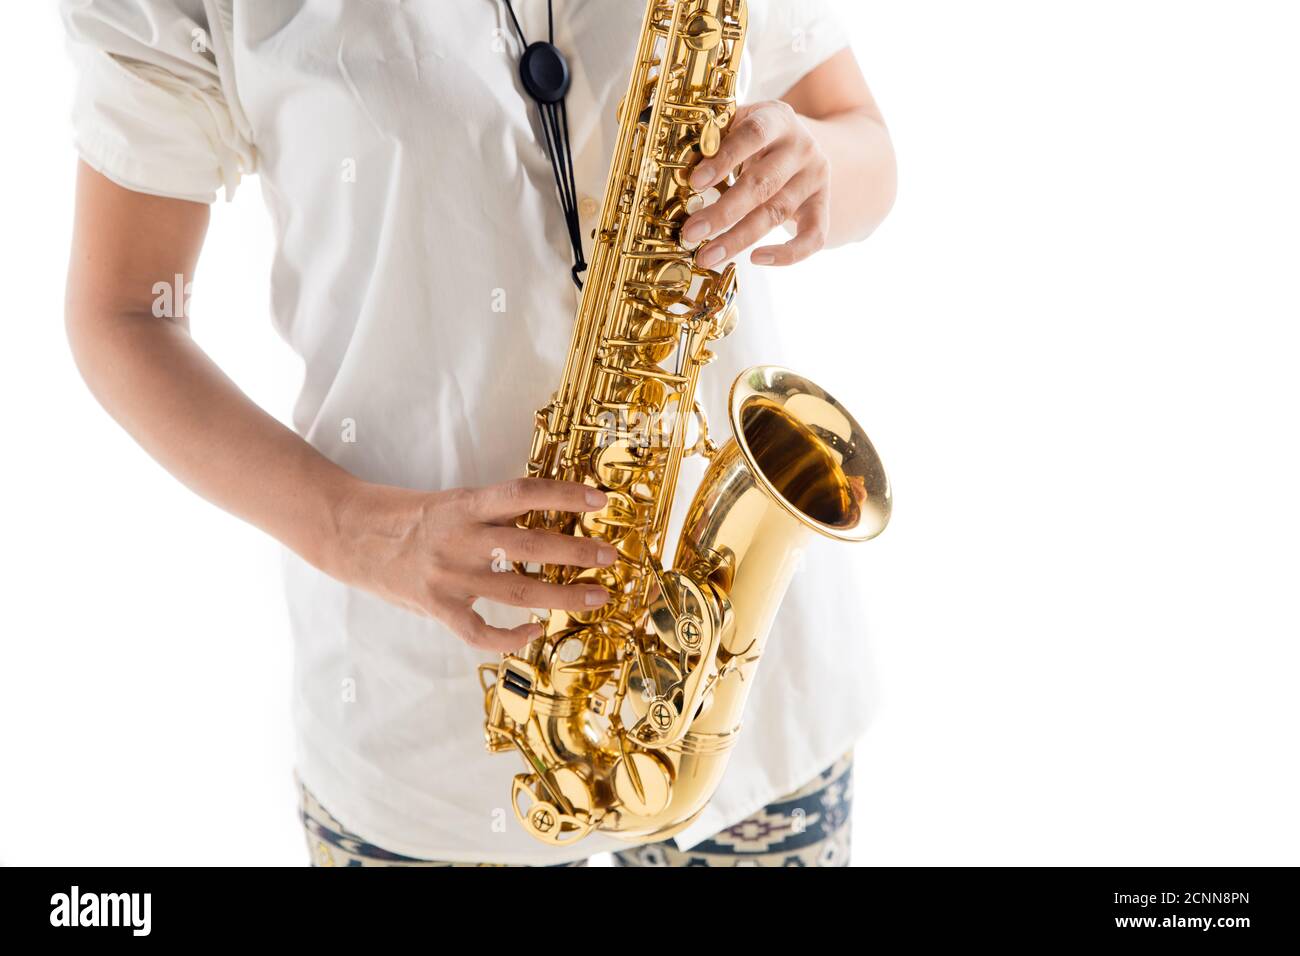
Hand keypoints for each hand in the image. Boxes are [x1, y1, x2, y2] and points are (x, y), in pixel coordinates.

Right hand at [329, 478, 614, 651]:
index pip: (523, 493)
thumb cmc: (405, 517)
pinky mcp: (437, 607)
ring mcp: (449, 577)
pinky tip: (536, 632)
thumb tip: (544, 519)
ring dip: (563, 595)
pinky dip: (512, 637)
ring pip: (518, 591)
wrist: (349, 535)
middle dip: (577, 552)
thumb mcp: (450, 503)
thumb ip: (490, 514)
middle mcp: (461, 539)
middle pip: (531, 545)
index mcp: (465, 505)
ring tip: (597, 595)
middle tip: (610, 556)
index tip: (600, 500)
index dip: (564, 495)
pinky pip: (480, 632)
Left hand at [682, 100, 830, 268]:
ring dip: (739, 239)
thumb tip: (676, 166)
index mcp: (777, 118)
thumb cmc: (756, 137)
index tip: (695, 183)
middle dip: (723, 212)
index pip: (753, 135)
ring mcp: (815, 178)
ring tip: (707, 256)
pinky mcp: (822, 205)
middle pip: (762, 184)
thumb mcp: (739, 124)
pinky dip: (788, 254)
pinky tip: (755, 260)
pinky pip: (814, 236)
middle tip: (691, 234)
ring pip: (777, 213)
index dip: (724, 159)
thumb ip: (715, 138)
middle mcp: (801, 147)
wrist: (803, 142)